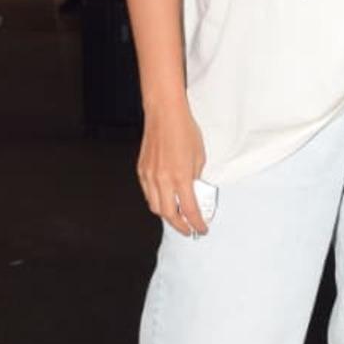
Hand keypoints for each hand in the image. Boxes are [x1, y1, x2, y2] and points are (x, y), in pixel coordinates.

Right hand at [137, 96, 209, 235]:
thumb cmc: (184, 130)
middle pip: (169, 214)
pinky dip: (157, 202)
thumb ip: (196, 178)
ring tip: (177, 218)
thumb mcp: (199, 156)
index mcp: (181, 177)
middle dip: (180, 226)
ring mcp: (149, 176)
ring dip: (167, 216)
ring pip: (155, 206)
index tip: (202, 228)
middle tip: (189, 229)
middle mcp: (163, 179)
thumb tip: (194, 192)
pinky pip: (148, 194)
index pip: (190, 210)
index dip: (197, 224)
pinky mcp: (142, 170)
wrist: (164, 114)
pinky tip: (165, 201)